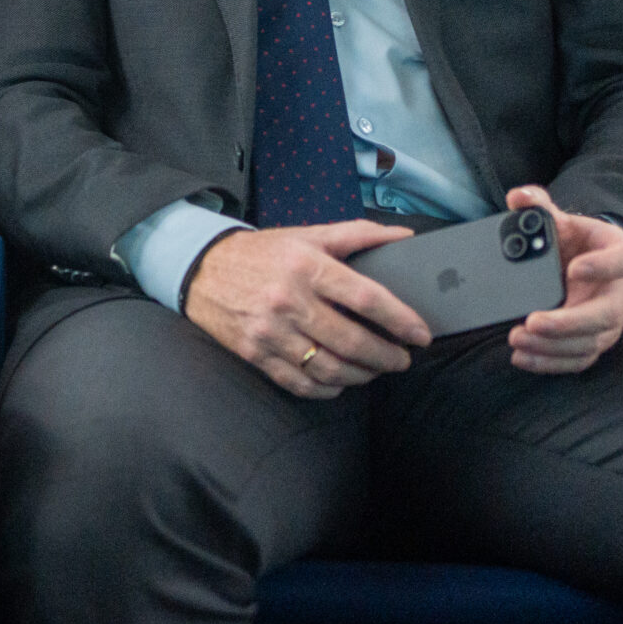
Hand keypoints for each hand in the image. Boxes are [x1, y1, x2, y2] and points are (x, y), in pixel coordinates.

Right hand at [184, 221, 433, 398]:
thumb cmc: (264, 252)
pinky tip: (341, 381)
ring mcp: (271, 332)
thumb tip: (405, 237)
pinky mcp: (256, 354)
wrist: (202, 268)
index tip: (420, 334)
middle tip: (402, 359)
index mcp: (307, 266)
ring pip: (329, 368)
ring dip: (362, 375)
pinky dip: (328, 389)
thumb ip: (358, 235)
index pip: (365, 297)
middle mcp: (289, 300)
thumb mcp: (309, 234)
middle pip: (351, 341)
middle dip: (386, 356)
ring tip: (375, 369)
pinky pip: (301, 383)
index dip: (400, 319)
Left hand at [503, 186, 622, 373]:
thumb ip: (540, 206)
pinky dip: (551, 362)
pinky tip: (524, 357)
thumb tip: (518, 197)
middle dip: (568, 322)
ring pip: (590, 342)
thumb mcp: (562, 220)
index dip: (605, 266)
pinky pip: (578, 359)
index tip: (574, 268)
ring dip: (553, 346)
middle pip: (606, 314)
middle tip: (533, 321)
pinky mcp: (595, 341)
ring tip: (518, 339)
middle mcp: (622, 292)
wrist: (584, 264)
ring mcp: (611, 321)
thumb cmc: (577, 242)